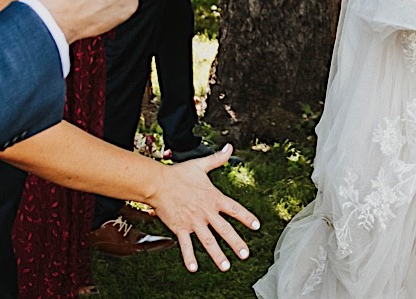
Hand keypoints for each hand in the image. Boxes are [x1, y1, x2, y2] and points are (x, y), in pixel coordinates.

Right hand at [143, 144, 260, 272]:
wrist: (158, 183)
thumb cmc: (178, 174)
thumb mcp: (201, 165)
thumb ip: (217, 159)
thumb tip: (229, 147)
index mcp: (213, 197)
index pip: (235, 209)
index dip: (247, 218)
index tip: (257, 226)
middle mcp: (206, 212)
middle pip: (224, 230)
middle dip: (236, 243)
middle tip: (245, 254)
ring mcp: (193, 222)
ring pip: (208, 241)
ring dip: (217, 255)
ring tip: (225, 267)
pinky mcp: (180, 228)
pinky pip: (186, 245)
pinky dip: (189, 257)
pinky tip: (194, 268)